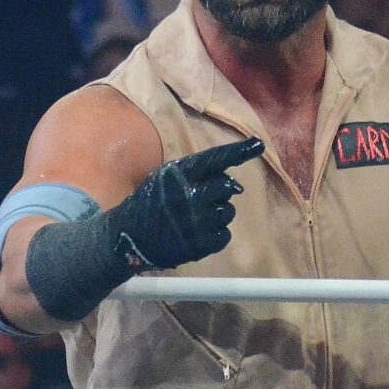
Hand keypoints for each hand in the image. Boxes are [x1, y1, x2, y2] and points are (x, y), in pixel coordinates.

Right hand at [112, 137, 264, 269]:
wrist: (129, 237)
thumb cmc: (150, 203)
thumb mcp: (165, 177)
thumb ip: (196, 174)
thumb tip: (234, 184)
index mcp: (180, 174)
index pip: (216, 159)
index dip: (239, 152)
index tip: (259, 145)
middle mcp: (191, 195)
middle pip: (228, 187)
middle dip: (221, 192)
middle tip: (205, 199)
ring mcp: (197, 221)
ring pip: (228, 211)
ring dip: (218, 214)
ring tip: (196, 219)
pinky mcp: (201, 244)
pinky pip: (225, 234)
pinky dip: (216, 234)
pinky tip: (197, 234)